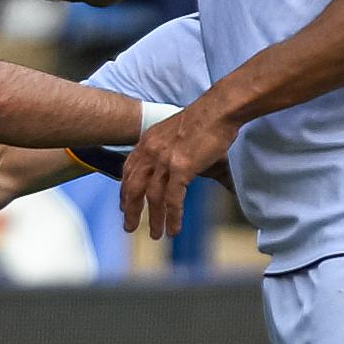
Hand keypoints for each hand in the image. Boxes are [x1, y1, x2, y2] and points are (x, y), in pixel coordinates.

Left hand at [118, 100, 232, 242]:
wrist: (218, 109)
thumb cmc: (203, 119)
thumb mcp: (174, 132)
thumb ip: (167, 149)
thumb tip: (174, 167)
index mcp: (146, 142)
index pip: (128, 171)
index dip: (125, 190)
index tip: (124, 205)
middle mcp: (150, 152)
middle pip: (133, 187)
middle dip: (130, 210)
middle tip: (130, 227)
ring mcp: (164, 161)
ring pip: (152, 198)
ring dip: (153, 219)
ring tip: (156, 234)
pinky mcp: (181, 168)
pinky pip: (172, 199)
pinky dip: (172, 217)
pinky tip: (174, 229)